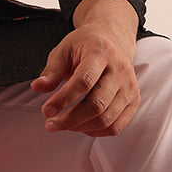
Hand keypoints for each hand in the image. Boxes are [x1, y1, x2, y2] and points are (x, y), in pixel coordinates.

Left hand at [30, 0, 139, 137]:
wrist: (113, 40)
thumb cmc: (87, 45)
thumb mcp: (64, 49)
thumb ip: (52, 70)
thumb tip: (38, 87)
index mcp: (101, 53)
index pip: (84, 81)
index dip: (64, 99)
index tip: (46, 110)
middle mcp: (120, 70)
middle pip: (97, 104)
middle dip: (70, 119)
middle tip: (50, 123)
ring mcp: (129, 87)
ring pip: (106, 119)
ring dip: (80, 127)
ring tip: (63, 124)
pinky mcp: (133, 101)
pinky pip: (116, 126)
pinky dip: (96, 132)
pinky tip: (80, 126)